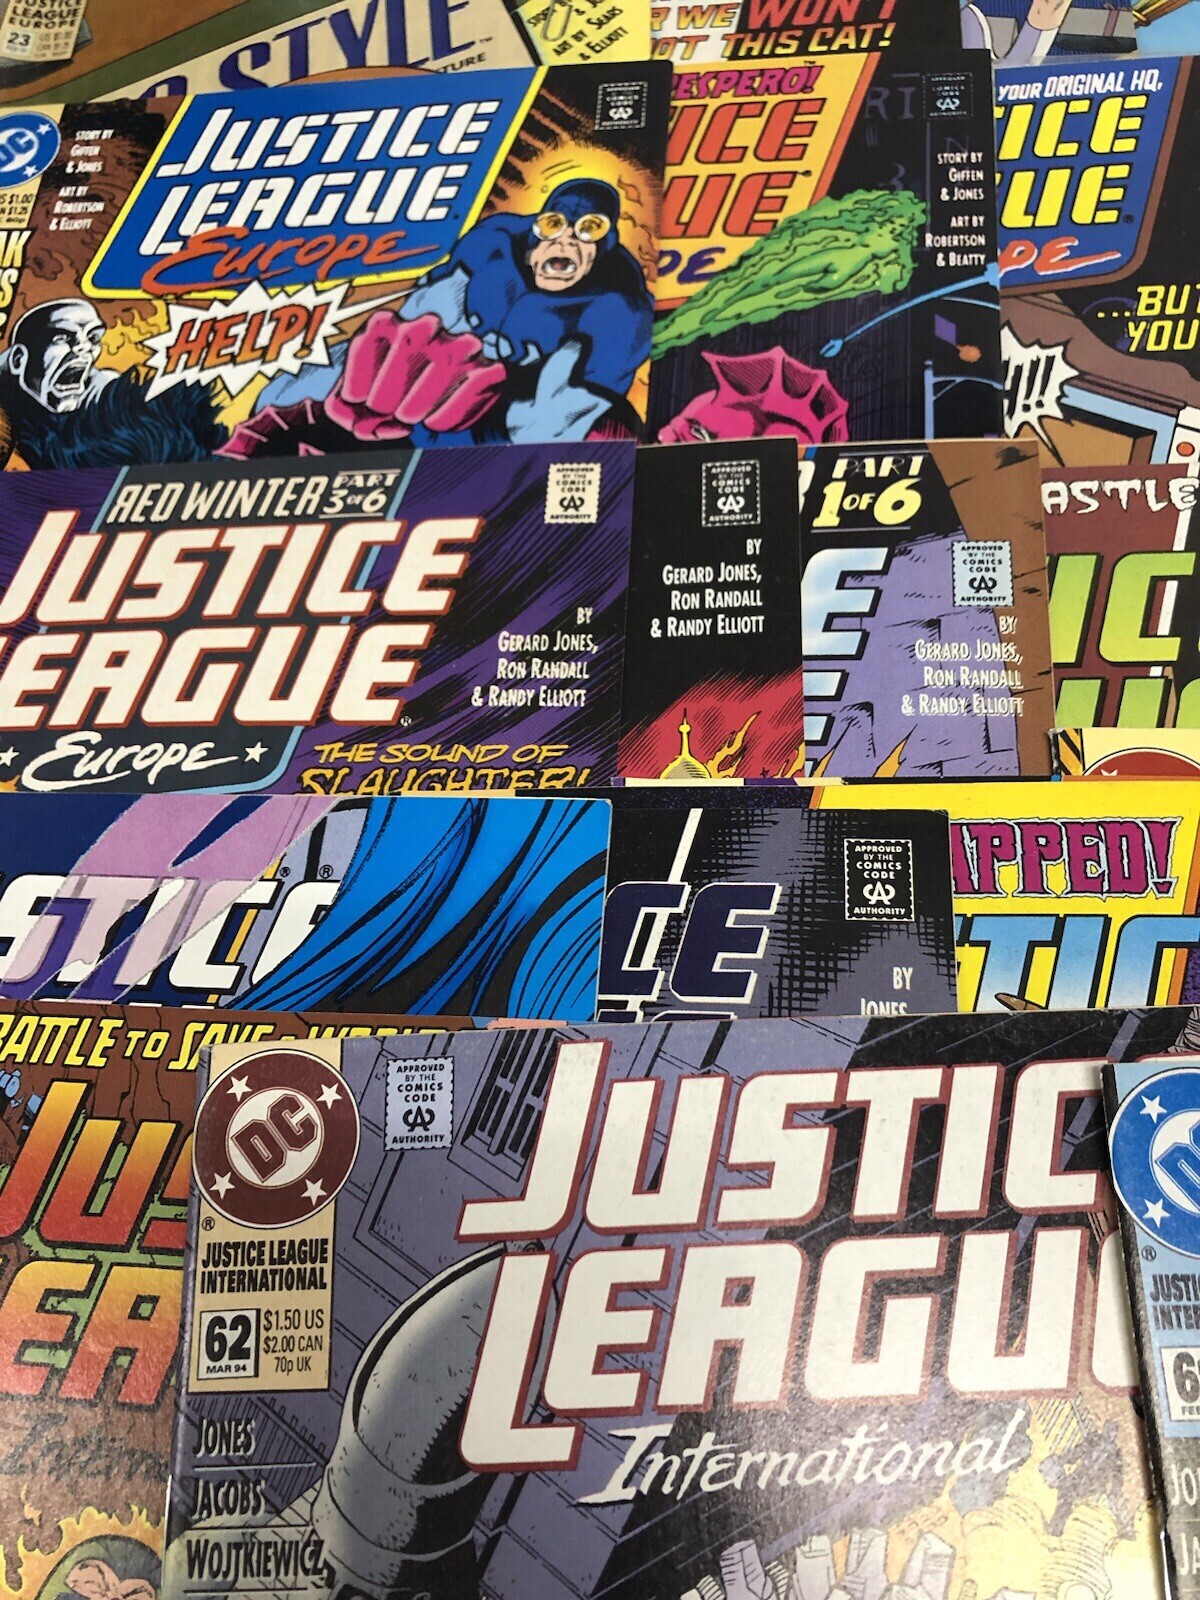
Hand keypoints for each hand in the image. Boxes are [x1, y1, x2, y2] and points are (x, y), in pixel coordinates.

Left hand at [325, 310, 506, 439]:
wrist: (443, 407)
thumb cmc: (391, 402)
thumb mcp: (362, 402)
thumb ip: (344, 409)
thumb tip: (350, 421)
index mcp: (390, 325)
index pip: (374, 334)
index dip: (360, 372)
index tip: (355, 402)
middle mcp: (425, 327)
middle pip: (407, 341)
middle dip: (389, 386)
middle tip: (382, 415)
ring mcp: (458, 346)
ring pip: (444, 357)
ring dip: (419, 396)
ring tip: (408, 419)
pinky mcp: (487, 370)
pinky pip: (473, 382)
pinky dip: (450, 409)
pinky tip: (433, 423)